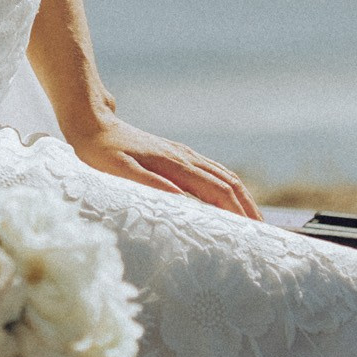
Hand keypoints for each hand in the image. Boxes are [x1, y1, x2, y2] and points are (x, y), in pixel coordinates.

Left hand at [66, 117, 261, 218]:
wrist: (92, 122)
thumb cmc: (100, 152)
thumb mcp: (118, 171)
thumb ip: (149, 185)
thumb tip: (181, 199)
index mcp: (176, 164)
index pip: (218, 191)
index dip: (238, 212)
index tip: (254, 232)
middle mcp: (186, 157)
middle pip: (229, 184)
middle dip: (249, 208)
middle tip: (263, 234)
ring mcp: (183, 154)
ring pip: (224, 175)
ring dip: (242, 197)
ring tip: (254, 220)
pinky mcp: (176, 155)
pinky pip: (213, 171)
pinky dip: (228, 187)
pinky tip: (229, 199)